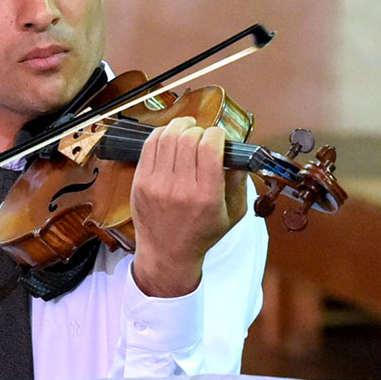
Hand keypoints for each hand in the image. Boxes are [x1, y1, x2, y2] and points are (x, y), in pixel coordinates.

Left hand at [129, 116, 246, 296]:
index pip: (210, 148)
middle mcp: (180, 189)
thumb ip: (239, 183)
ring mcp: (156, 185)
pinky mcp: (140, 182)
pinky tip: (169, 135)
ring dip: (179, 126)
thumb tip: (237, 154)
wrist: (167, 253)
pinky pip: (149, 146)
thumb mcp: (233, 214)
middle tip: (202, 134)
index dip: (217, 134)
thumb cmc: (202, 234)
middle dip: (199, 129)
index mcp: (206, 196)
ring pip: (167, 138)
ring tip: (187, 127)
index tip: (219, 136)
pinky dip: (160, 134)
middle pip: (188, 139)